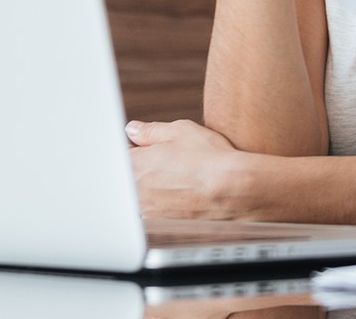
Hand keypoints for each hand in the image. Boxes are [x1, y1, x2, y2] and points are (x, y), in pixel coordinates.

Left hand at [127, 118, 255, 219]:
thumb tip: (134, 130)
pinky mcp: (161, 226)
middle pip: (129, 179)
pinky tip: (186, 198)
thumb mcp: (181, 131)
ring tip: (181, 183)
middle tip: (171, 166)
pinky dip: (166, 207)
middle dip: (144, 171)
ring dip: (154, 191)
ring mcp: (147, 210)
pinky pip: (155, 214)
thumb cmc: (210, 159)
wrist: (235, 190)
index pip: (121, 157)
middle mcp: (135, 190)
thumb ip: (151, 131)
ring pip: (141, 199)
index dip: (136, 152)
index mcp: (135, 163)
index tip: (149, 151)